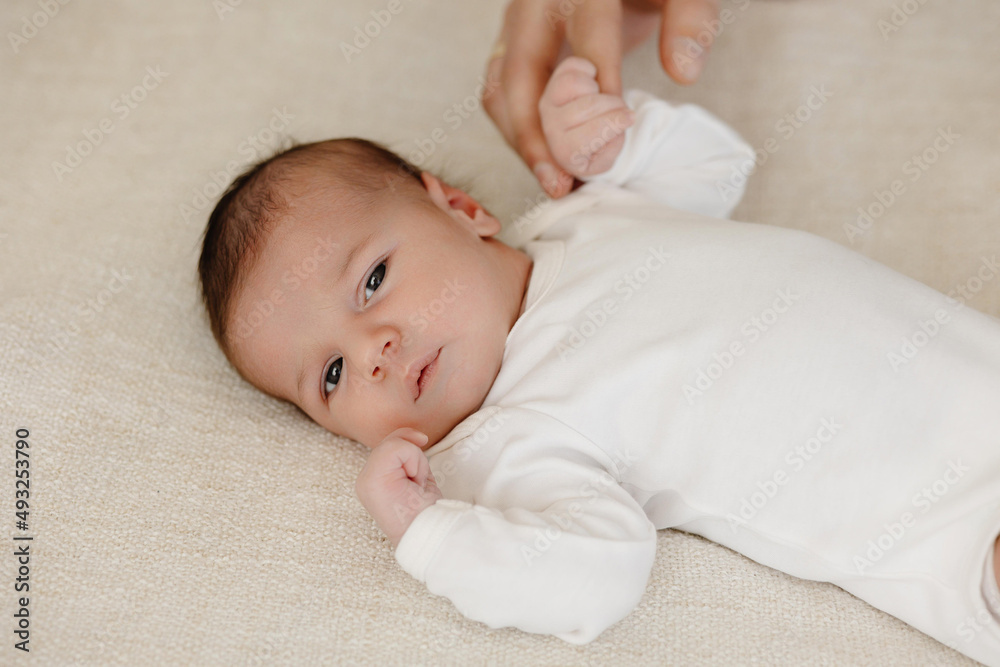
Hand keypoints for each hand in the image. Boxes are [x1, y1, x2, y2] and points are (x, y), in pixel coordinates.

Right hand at [354, 427, 442, 547]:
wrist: (431, 534)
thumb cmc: (428, 509)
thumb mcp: (419, 473)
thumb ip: (409, 452)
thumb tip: (417, 435)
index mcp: (374, 479)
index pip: (392, 445)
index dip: (412, 454)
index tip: (418, 483)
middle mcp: (364, 479)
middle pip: (394, 440)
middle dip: (415, 458)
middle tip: (417, 486)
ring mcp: (365, 480)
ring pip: (396, 443)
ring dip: (416, 462)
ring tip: (415, 486)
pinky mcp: (371, 480)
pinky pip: (397, 447)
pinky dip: (415, 461)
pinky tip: (414, 483)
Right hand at [482, 0, 719, 197]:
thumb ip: (690, 19)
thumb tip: (683, 73)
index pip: (587, 38)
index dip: (603, 88)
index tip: (621, 128)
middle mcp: (533, 7)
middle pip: (519, 74)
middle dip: (537, 134)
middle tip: (560, 181)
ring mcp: (514, 30)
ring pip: (499, 92)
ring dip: (523, 142)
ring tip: (555, 182)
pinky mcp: (508, 52)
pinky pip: (500, 100)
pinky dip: (521, 136)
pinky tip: (550, 166)